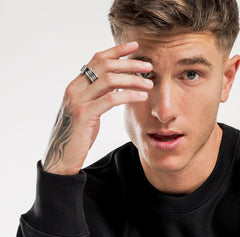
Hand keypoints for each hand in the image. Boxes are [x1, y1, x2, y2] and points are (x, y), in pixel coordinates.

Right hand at [42, 41, 152, 174]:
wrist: (61, 157)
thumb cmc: (78, 137)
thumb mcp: (89, 112)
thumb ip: (98, 97)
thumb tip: (117, 86)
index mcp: (76, 85)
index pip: (97, 59)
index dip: (116, 51)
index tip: (135, 47)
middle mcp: (75, 89)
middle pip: (105, 66)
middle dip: (129, 64)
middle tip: (148, 67)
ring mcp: (77, 100)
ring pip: (109, 80)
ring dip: (132, 79)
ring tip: (149, 84)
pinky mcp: (83, 115)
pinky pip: (110, 99)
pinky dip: (128, 95)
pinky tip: (142, 97)